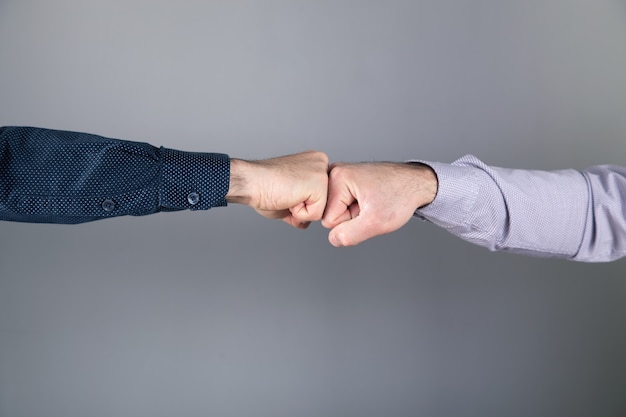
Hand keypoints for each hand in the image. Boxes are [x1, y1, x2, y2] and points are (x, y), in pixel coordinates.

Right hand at [227, 151, 328, 228]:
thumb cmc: (262, 187)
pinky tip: (289, 197)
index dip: (300, 203)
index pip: (320, 197)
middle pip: (324, 204)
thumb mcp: (288, 198)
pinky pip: (316, 214)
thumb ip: (301, 207)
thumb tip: (306, 221)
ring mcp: (322, 172)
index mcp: (314, 163)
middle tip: (286, 194)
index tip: (285, 191)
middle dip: (303, 208)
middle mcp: (321, 163)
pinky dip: (300, 214)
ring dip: (301, 211)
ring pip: (322, 210)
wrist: (251, 182)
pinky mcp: (319, 183)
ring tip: (287, 195)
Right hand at [322, 162, 437, 245]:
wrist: (417, 183)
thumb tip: (333, 239)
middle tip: (371, 207)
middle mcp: (334, 172)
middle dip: (351, 217)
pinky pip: (343, 204)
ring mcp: (340, 175)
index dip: (350, 222)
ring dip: (354, 213)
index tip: (367, 210)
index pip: (328, 220)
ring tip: (371, 202)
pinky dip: (357, 207)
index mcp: (337, 177)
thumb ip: (349, 235)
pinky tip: (370, 199)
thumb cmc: (401, 196)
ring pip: (337, 210)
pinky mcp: (346, 179)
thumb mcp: (375, 222)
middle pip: (330, 214)